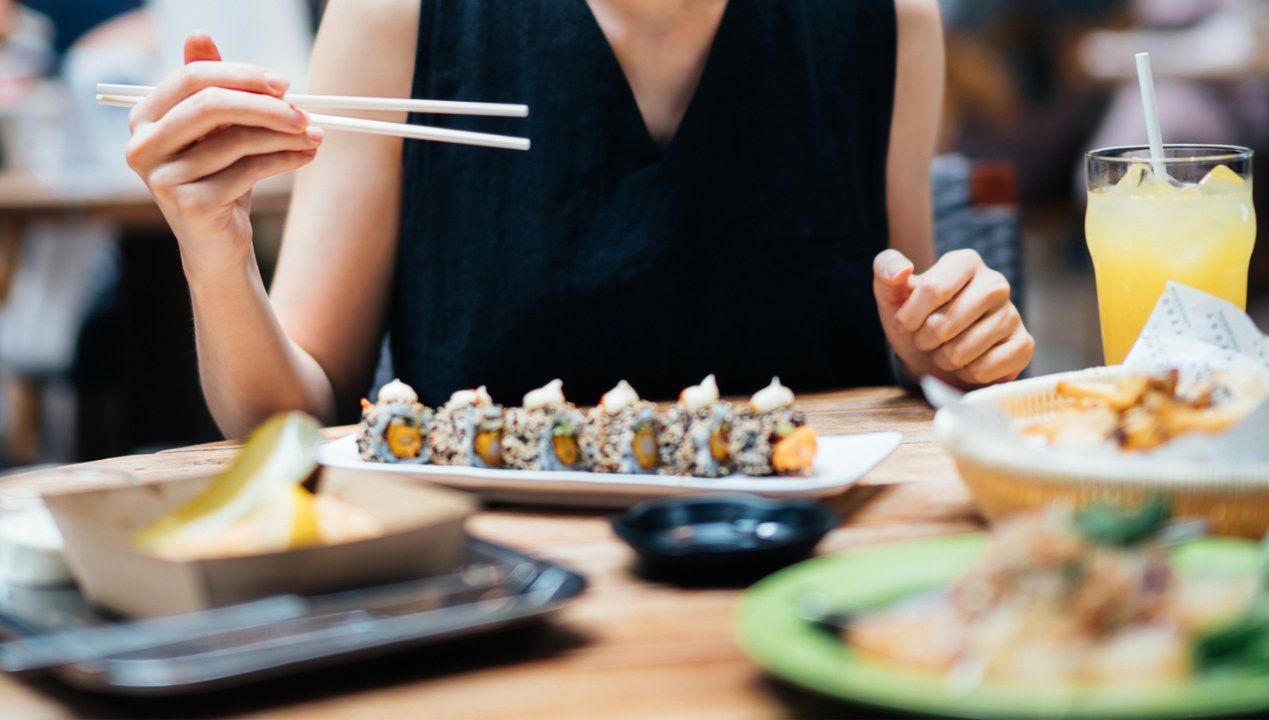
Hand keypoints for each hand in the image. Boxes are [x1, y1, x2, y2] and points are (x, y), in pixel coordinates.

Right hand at [126, 32, 323, 281]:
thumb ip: (211, 86)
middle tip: (304, 111)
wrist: (216, 243)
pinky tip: (306, 156)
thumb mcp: (214, 130)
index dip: (241, 75)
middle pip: (210, 106)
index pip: (192, 79)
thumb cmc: (217, 177)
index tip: (285, 83)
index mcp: (144, 118)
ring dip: (284, 135)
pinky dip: (284, 160)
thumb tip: (199, 34)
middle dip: (265, 105)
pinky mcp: (189, 205)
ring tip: (315, 135)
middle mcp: (142, 146)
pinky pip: (247, 171)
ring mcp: (162, 178)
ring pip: (235, 140)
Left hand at [873, 248, 1033, 388]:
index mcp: (965, 262)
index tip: (905, 322)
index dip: (910, 316)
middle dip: (924, 340)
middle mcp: (995, 283)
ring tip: (945, 350)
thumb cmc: (914, 319)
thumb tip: (901, 270)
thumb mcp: (891, 294)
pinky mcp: (1023, 345)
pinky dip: (967, 374)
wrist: (932, 353)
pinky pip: (986, 369)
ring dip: (943, 359)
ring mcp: (1013, 314)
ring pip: (964, 350)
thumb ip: (886, 270)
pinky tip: (967, 363)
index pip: (933, 289)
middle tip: (926, 339)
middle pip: (945, 323)